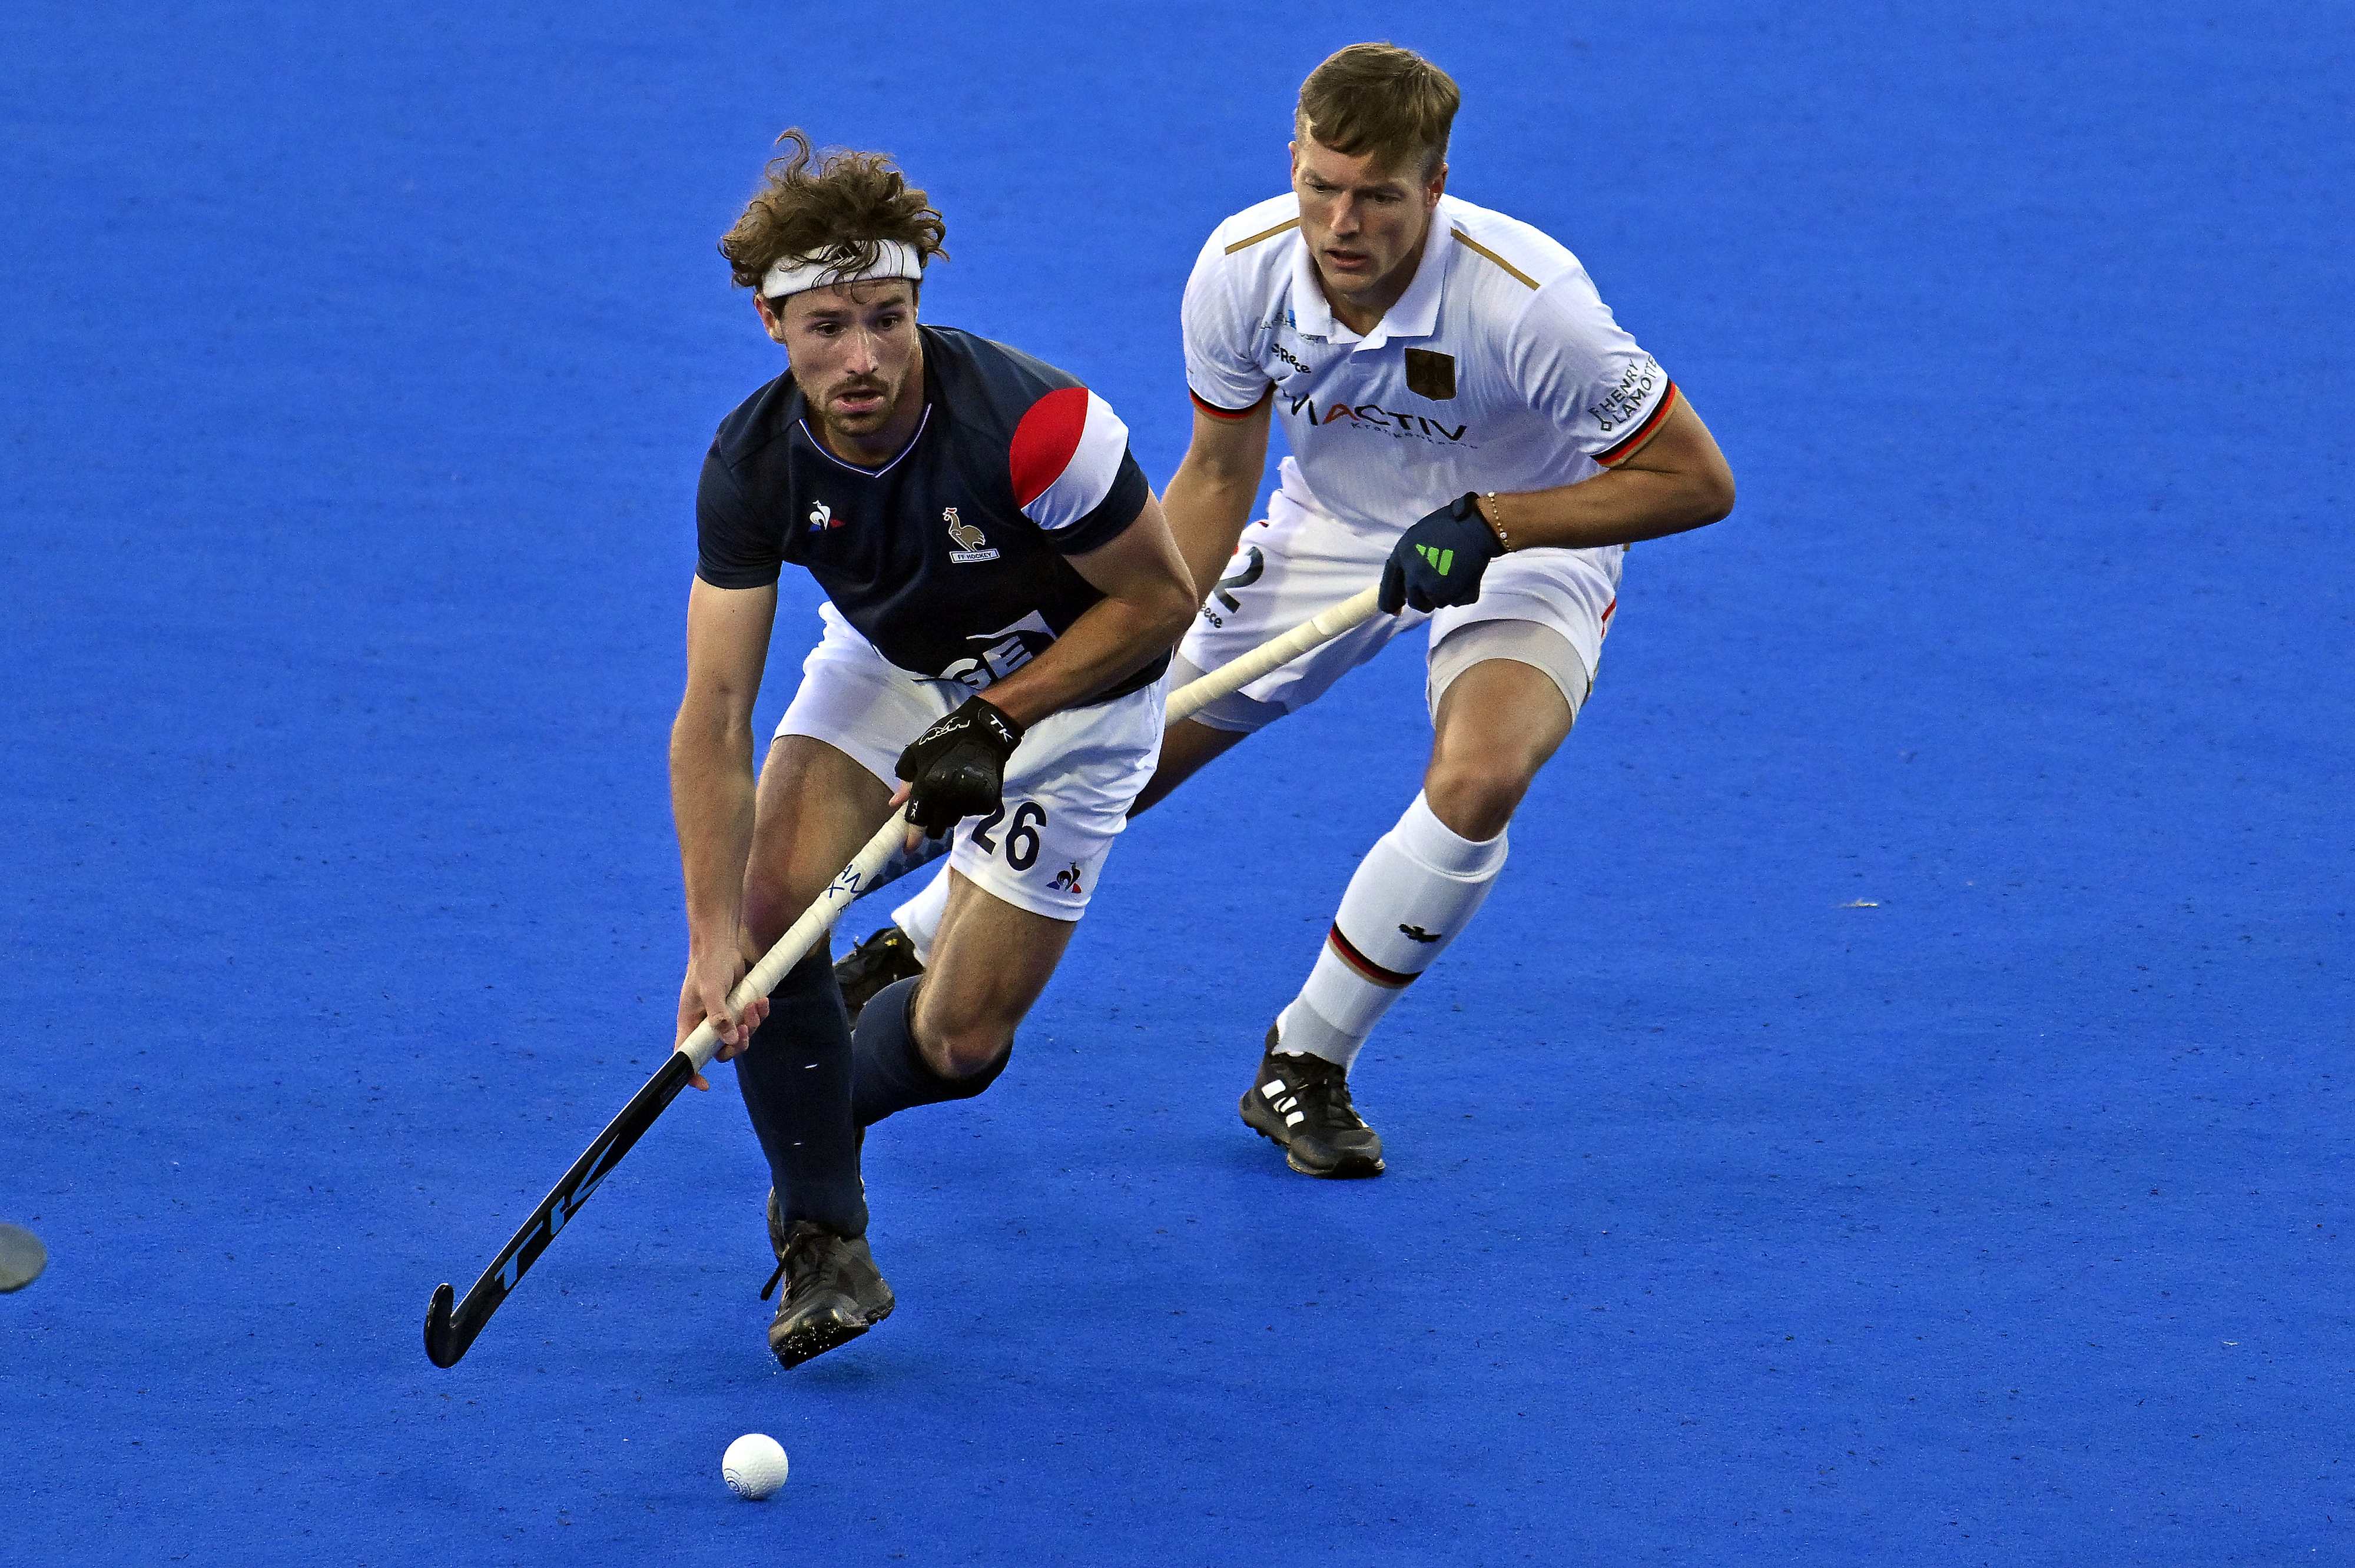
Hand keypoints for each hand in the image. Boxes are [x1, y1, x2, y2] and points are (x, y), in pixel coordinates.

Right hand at [677, 942, 768, 1090]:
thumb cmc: (708, 965)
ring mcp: (722, 1017)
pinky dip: (758, 1014)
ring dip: (752, 1025)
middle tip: (746, 1028)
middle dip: (738, 1044)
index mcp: (690, 1023)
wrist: (720, 944)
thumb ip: (719, 1016)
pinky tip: (762, 1001)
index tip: (704, 1085)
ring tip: (756, 1004)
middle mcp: (704, 1024)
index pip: (685, 1054)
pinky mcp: (736, 1008)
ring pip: (739, 1037)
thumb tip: (730, 1040)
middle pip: (721, 1051)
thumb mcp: (711, 989)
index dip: (692, 1072)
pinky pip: (749, 1022)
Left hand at [895, 695, 1023, 839]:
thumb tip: (894, 804)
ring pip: (953, 821)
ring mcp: (969, 802)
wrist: (985, 730)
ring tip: (951, 791)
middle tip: (931, 810)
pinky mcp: (986, 802)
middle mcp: (949, 799)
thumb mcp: (917, 753)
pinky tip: (966, 788)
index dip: (911, 837)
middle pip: (936, 829)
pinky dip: (965, 806)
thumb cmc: (946, 738)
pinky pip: (970, 813)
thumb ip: (904, 780)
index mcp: (928, 787)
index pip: (917, 821)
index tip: (907, 849)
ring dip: (948, 813)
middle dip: (930, 825)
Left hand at [1379, 492, 1503, 614]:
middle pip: (1415, 601)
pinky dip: (1463, 593)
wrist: (1475, 527)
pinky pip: (1457, 601)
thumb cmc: (1448, 523)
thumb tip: (1406, 581)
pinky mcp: (1453, 596)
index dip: (1391, 602)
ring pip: (1437, 602)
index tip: (1395, 610)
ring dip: (1445, 594)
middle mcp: (1414, 576)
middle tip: (1438, 587)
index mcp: (1402, 557)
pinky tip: (1468, 575)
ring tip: (1456, 573)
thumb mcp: (1417, 536)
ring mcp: (1433, 588)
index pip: (1389, 589)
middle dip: (1425, 598)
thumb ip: (1408, 559)